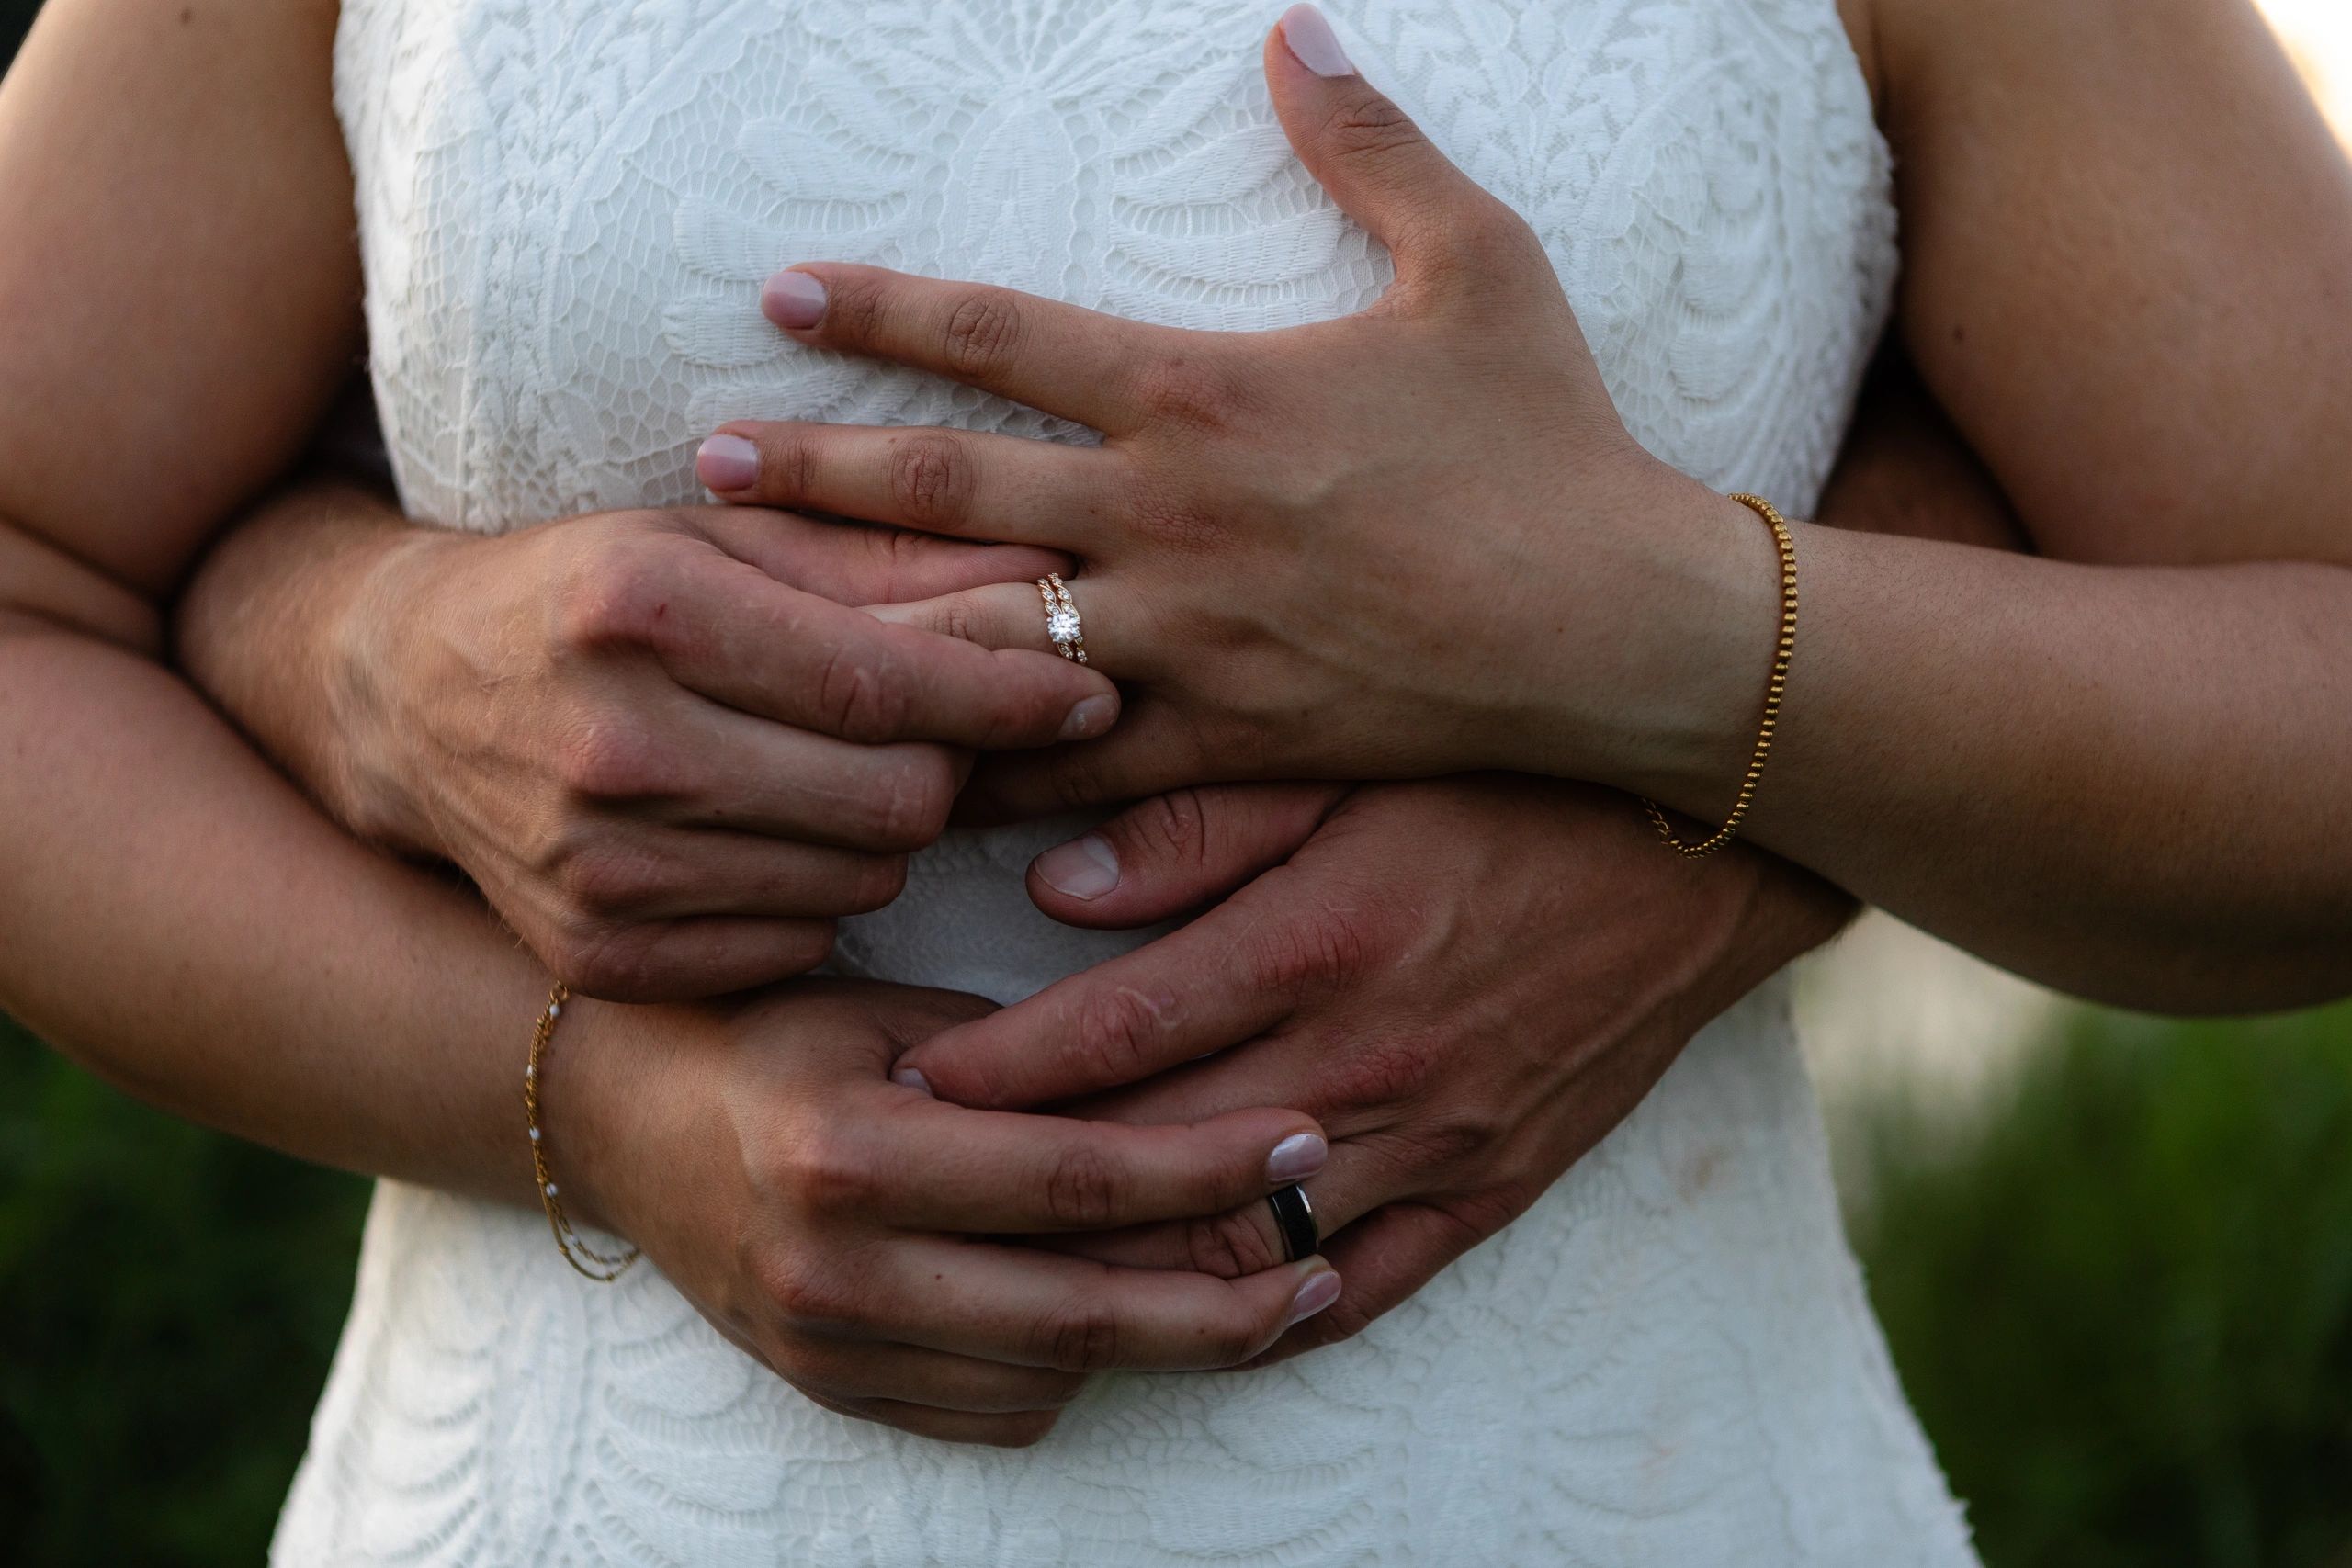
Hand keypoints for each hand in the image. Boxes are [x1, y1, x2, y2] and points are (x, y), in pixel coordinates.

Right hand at [337, 505, 1119, 999]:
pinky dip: (818, 898)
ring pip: (858, 883)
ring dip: (885, 833)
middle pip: (889, 800)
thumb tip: (1054, 566)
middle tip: (947, 734)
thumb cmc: (597, 590)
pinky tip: (780, 838)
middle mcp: (613, 747)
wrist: (407, 697)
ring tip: (848, 775)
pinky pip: (796, 946)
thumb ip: (886, 554)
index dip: (1009, 696)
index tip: (1091, 693)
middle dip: (950, 767)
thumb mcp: (724, 533)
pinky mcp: (599, 954)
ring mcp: (597, 869)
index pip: (884, 683)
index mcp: (644, 610)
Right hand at [557, 980, 1341, 1445]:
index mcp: (852, 1150)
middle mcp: (836, 1267)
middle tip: (1326, 1262)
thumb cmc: (771, 1030)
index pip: (1074, 1176)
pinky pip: (991, 1415)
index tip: (1305, 1138)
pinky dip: (1074, 1374)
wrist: (619, 1116)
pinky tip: (1128, 1319)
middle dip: (1228, 1296)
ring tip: (1255, 1289)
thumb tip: (1186, 1095)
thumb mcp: (892, 1008)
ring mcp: (828, 1346)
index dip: (1206, 1164)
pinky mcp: (830, 1391)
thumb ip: (1026, 1059)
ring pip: (1049, 1375)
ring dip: (1161, 1339)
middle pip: (1081, 1312)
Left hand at [695, 6, 1768, 816]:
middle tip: (701, 465)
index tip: (777, 291)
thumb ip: (1370, 144)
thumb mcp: (1479, 261)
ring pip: (979, 633)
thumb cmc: (1551, 441)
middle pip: (946, 486)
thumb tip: (1297, 22)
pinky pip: (1071, 764)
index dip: (879, 304)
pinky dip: (982, 768)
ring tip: (757, 625)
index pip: (1000, 333)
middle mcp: (1165, 517)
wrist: (1616, 625)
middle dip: (815, 470)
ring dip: (858, 621)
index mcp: (1204, 392)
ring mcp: (1182, 639)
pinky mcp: (1220, 739)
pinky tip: (900, 778)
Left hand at [889, 778, 1851, 1362]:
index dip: (990, 1067)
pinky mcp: (1494, 1183)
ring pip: (1243, 1240)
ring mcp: (1432, 1138)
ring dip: (1125, 1261)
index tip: (892, 1080)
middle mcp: (1364, 1061)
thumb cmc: (1519, 778)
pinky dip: (1273, 1311)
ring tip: (1019, 1260)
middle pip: (1152, 1155)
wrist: (1711, 850)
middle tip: (919, 1185)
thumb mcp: (1358, 759)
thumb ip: (1203, 822)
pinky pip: (1366, 1281)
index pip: (1111, 1033)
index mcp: (1316, 942)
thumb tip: (1055, 886)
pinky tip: (1202, 1315)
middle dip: (1022, 1178)